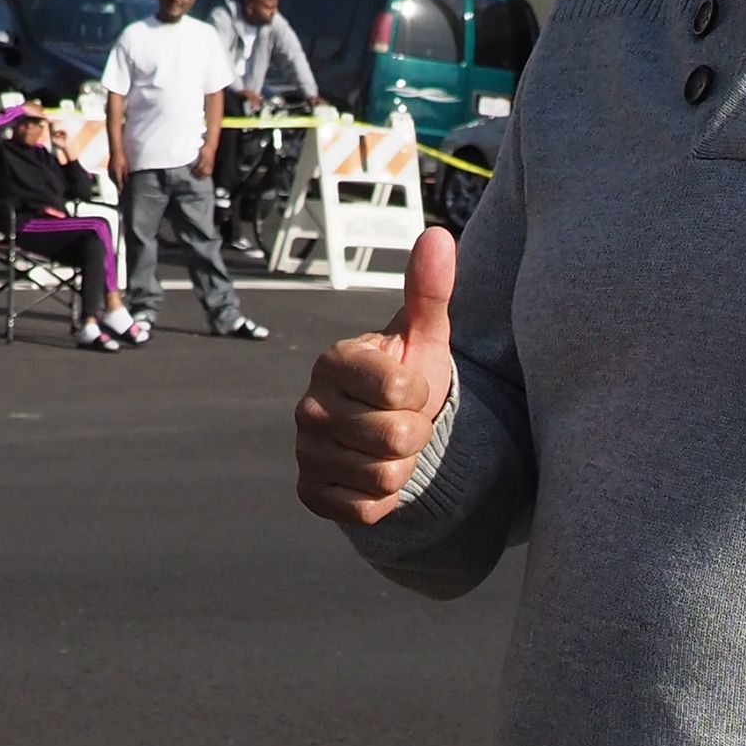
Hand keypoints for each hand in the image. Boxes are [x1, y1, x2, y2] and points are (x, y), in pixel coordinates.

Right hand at [296, 226, 456, 525]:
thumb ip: (429, 290)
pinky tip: (373, 472)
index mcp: (334, 361)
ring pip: (386, 477)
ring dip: (403, 467)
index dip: (421, 395)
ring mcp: (306, 452)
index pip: (403, 390)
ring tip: (390, 446)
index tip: (409, 389)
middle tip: (403, 421)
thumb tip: (439, 236)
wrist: (385, 430)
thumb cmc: (406, 376)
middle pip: (398, 438)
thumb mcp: (423, 336)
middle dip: (416, 435)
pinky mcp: (310, 493)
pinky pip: (367, 509)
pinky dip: (383, 498)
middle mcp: (309, 406)